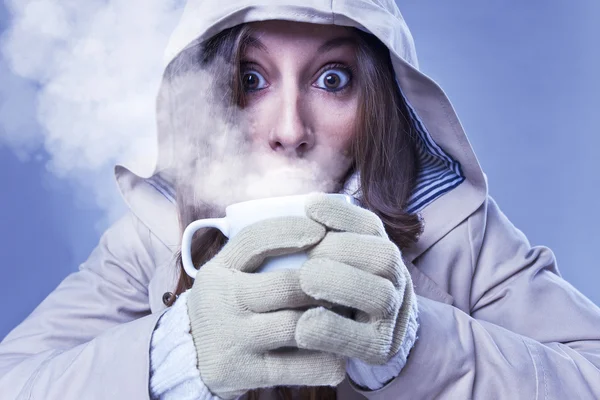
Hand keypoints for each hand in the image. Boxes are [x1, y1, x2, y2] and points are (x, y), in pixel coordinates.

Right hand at [186, 216, 345, 399]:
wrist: (188, 358)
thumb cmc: (225, 306)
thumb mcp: (227, 272)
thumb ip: (257, 251)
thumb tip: (315, 224)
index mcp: (218, 270)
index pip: (255, 240)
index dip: (291, 231)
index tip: (322, 229)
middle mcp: (222, 302)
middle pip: (287, 285)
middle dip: (325, 280)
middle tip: (353, 276)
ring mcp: (233, 339)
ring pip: (297, 325)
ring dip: (330, 318)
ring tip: (352, 312)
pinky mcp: (245, 373)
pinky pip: (297, 367)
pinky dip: (325, 359)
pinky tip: (341, 353)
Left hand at [295, 194, 417, 378]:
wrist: (377, 340)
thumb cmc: (342, 294)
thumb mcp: (342, 263)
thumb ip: (328, 239)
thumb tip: (306, 206)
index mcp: (383, 254)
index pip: (371, 227)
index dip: (342, 215)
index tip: (310, 205)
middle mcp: (396, 282)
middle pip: (383, 256)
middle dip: (342, 249)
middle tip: (307, 255)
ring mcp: (392, 318)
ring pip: (380, 294)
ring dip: (341, 283)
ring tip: (306, 280)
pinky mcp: (379, 350)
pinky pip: (362, 342)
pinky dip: (332, 331)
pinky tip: (303, 326)